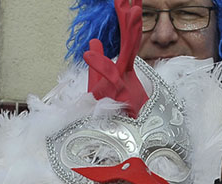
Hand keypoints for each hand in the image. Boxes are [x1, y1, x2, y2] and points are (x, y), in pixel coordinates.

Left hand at [83, 0, 146, 117]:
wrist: (125, 133)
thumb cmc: (113, 111)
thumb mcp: (99, 82)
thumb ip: (97, 62)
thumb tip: (93, 42)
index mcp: (123, 67)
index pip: (128, 37)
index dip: (128, 18)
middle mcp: (126, 71)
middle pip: (131, 38)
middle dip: (130, 17)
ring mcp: (123, 82)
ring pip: (128, 52)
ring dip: (129, 31)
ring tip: (132, 10)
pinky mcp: (117, 95)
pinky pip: (107, 78)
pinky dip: (98, 66)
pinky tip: (90, 52)